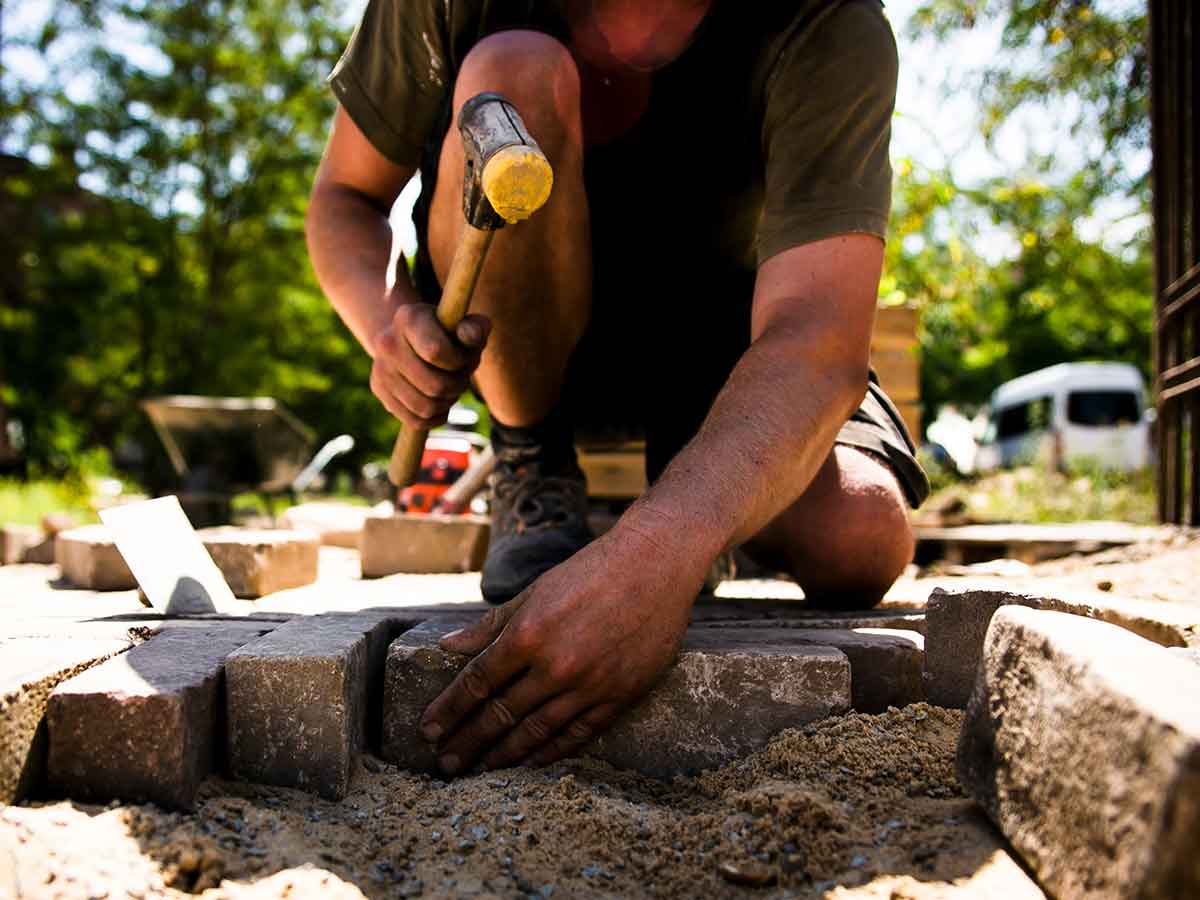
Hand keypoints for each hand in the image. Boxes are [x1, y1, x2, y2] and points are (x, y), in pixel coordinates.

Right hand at [370, 303, 490, 428]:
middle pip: (434, 385)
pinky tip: (440, 402)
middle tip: (461, 377)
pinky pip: (415, 420)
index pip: (436, 352)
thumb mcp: (467, 327)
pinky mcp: (378, 389)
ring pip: (426, 407)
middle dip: (457, 386)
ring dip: (447, 402)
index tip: (463, 358)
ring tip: (450, 388)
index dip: (458, 362)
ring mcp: (380, 368)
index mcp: (409, 318)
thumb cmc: (449, 334)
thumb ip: (475, 329)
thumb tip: (469, 336)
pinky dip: (435, 417)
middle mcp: (387, 342)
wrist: (414, 338)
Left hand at [418, 523, 705, 773]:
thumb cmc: (591, 571)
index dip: (449, 709)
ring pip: (537, 731)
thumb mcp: (535, 591)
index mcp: (528, 634)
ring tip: (482, 768)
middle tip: (446, 764)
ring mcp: (590, 684)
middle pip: (500, 714)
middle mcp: (555, 664)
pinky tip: (532, 760)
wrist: (655, 565)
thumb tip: (449, 647)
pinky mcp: (620, 695)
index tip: (429, 730)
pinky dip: (552, 751)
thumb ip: (491, 625)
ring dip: (505, 754)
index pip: (477, 682)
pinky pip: (578, 733)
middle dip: (468, 742)